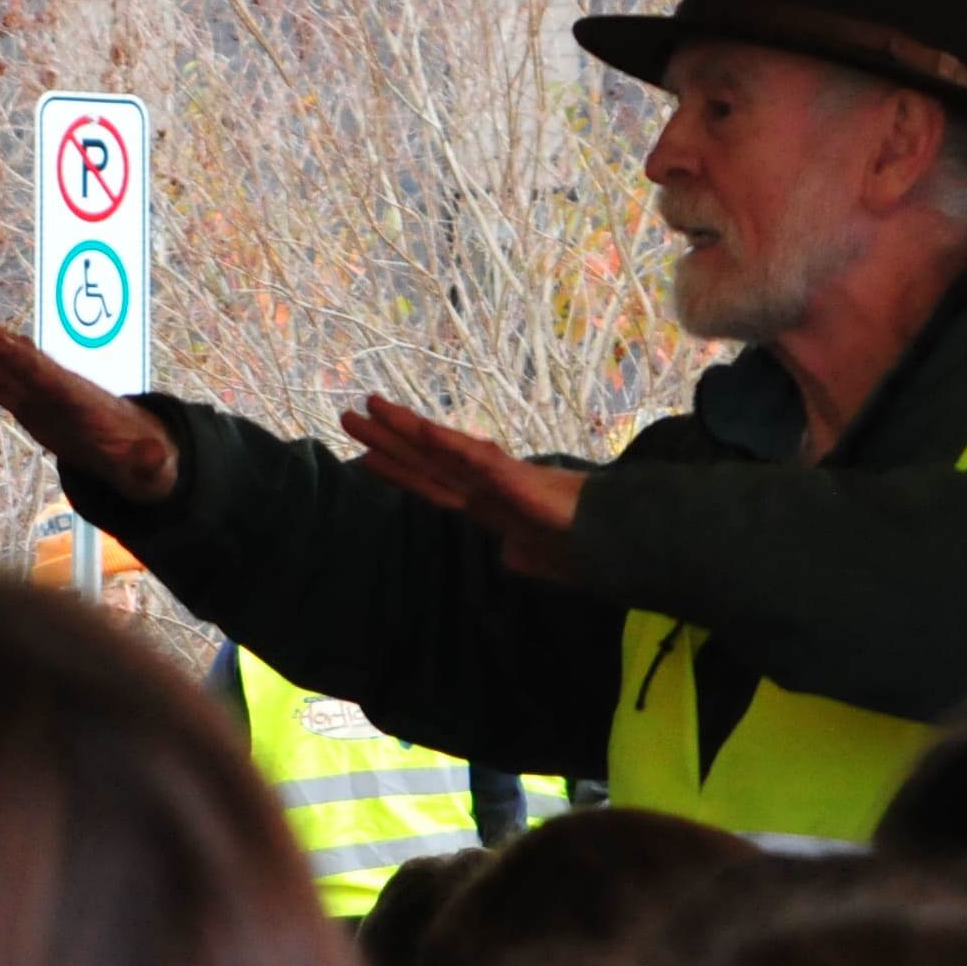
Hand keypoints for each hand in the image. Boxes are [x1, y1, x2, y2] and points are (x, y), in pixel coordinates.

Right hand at [0, 305, 180, 503]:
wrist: (143, 454)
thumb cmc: (146, 460)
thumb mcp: (152, 467)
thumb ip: (150, 461)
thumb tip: (157, 458)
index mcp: (73, 396)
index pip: (30, 366)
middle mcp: (50, 387)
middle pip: (6, 355)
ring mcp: (37, 394)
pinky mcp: (28, 404)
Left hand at [337, 395, 584, 582]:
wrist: (619, 545)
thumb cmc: (584, 545)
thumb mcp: (540, 558)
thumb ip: (521, 555)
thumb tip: (508, 554)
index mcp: (486, 505)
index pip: (432, 484)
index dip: (398, 469)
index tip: (364, 456)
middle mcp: (485, 487)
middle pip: (425, 461)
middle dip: (386, 439)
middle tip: (347, 415)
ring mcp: (499, 480)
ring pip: (442, 451)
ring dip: (404, 429)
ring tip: (368, 407)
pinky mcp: (518, 481)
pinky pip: (477, 461)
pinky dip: (449, 445)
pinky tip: (423, 431)